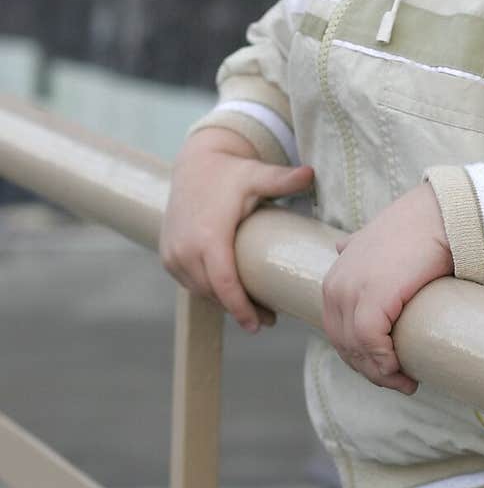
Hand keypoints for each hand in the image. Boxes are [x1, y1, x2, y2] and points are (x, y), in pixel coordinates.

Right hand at [160, 127, 313, 332]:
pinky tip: (228, 295)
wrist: (193, 164)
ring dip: (223, 303)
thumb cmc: (230, 173)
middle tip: (267, 319)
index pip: (224, 284)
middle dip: (239, 310)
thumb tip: (312, 173)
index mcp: (207, 236)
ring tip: (252, 309)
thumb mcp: (256, 175)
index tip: (259, 324)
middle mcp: (185, 249)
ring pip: (200, 291)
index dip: (241, 308)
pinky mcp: (167, 256)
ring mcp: (172, 254)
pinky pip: (189, 283)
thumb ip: (282, 179)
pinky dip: (208, 291)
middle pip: (214, 294)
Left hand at [322, 183, 452, 393]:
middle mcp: (335, 286)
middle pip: (345, 345)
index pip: (338, 332)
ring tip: (407, 383)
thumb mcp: (373, 238)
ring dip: (381, 373)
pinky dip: (386, 363)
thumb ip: (355, 246)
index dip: (360, 357)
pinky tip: (405, 371)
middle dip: (370, 370)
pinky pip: (371, 343)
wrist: (439, 213)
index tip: (386, 370)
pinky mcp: (373, 297)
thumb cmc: (416, 227)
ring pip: (357, 349)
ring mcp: (351, 291)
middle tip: (400, 382)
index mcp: (334, 279)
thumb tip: (340, 246)